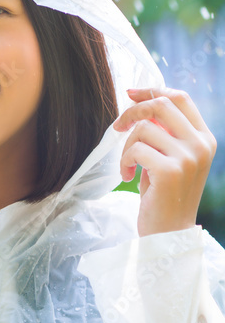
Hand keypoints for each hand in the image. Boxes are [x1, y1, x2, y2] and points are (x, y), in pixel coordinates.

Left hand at [113, 87, 216, 236]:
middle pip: (162, 105)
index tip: (130, 94)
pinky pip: (136, 149)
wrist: (168, 231)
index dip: (152, 91)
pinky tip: (128, 176)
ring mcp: (188, 157)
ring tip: (129, 165)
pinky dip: (124, 161)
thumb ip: (164, 131)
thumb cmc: (162, 193)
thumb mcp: (169, 156)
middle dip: (132, 112)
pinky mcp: (171, 170)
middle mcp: (201, 144)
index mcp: (204, 138)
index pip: (180, 98)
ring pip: (144, 128)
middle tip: (117, 127)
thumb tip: (141, 100)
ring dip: (127, 145)